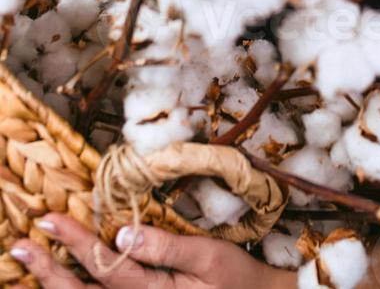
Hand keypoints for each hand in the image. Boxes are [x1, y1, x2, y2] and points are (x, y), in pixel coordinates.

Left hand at [10, 212, 297, 287]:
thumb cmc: (235, 277)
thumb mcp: (209, 256)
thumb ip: (166, 246)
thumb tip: (124, 231)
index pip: (106, 265)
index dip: (75, 242)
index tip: (50, 220)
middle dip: (50, 269)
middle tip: (21, 244)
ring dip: (55, 286)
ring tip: (29, 263)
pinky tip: (58, 284)